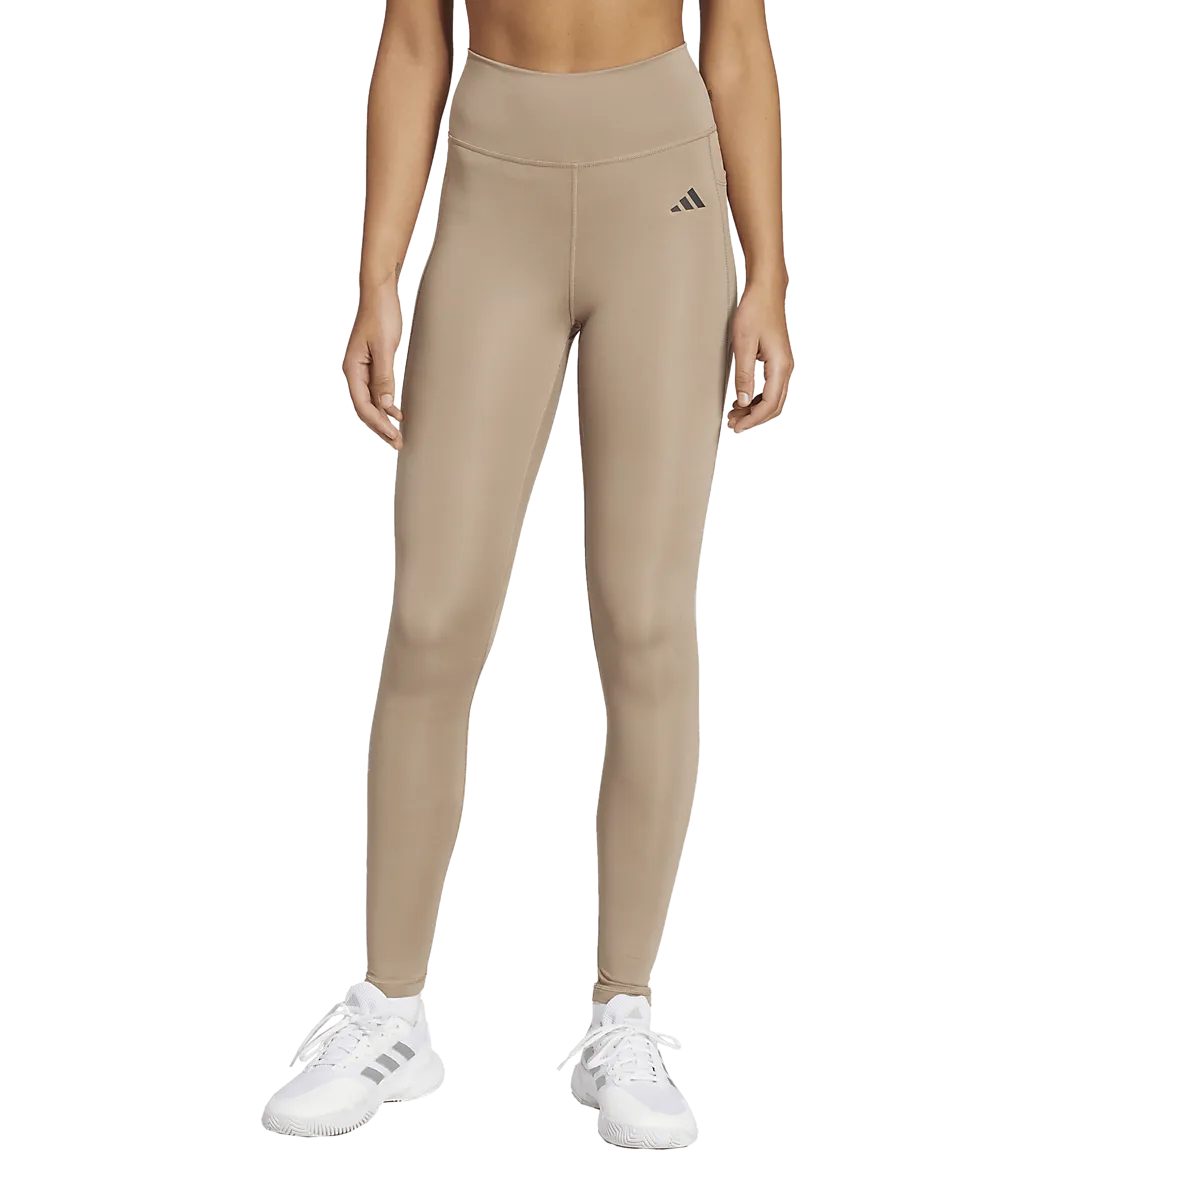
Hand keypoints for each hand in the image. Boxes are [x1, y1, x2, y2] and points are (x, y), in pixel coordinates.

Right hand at [344, 283, 404, 447]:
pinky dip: (387, 404)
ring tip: (398, 434)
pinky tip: (397, 412)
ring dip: (385, 418)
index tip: (394, 436)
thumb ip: (384, 376)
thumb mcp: (385, 347)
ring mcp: (363, 369)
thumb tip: (385, 403)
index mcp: (353, 369)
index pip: (363, 405)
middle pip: (366, 407)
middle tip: (399, 443)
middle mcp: (355, 372)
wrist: (380, 294)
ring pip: (372, 401)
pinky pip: (377, 390)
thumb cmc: (381, 316)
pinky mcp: (373, 365)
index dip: (379, 423)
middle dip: (381, 426)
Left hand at [726, 279, 791, 433]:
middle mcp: (785, 367)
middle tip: (733, 423)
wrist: (765, 291)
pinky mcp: (776, 361)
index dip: (752, 418)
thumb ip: (743, 375)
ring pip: (773, 398)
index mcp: (779, 365)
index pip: (768, 403)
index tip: (736, 425)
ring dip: (755, 409)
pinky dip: (757, 398)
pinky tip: (743, 400)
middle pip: (774, 405)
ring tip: (734, 413)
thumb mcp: (743, 344)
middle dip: (754, 418)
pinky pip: (770, 388)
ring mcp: (782, 365)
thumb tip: (741, 400)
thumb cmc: (754, 311)